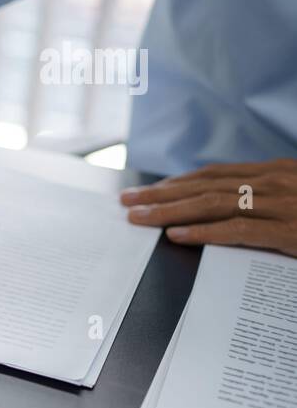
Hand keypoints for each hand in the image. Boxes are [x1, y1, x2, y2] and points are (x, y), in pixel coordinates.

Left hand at [122, 158, 296, 256]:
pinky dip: (204, 231)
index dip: (177, 183)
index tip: (148, 191)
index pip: (214, 175)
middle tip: (128, 200)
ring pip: (213, 204)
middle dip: (161, 194)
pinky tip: (176, 235)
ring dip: (170, 211)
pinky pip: (238, 230)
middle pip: (205, 186)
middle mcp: (274, 183)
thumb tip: (228, 202)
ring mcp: (282, 205)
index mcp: (275, 172)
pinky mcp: (289, 231)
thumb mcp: (296, 194)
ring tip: (140, 218)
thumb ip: (266, 195)